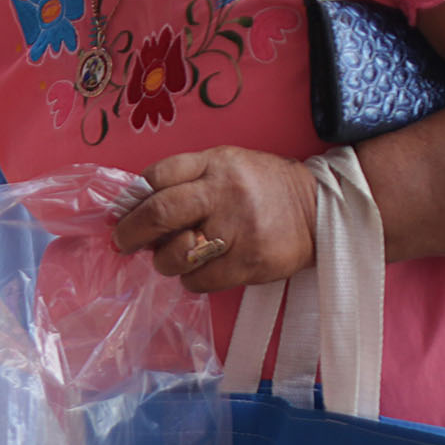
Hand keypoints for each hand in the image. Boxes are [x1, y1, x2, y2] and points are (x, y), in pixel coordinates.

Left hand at [112, 146, 315, 294]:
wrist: (321, 209)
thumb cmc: (262, 188)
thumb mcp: (226, 165)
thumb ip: (186, 178)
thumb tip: (135, 206)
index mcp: (216, 164)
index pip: (157, 177)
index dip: (132, 200)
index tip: (123, 214)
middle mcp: (225, 193)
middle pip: (159, 214)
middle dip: (131, 233)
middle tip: (124, 242)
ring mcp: (239, 229)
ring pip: (176, 254)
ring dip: (164, 261)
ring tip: (173, 257)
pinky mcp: (250, 262)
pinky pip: (199, 280)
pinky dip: (191, 279)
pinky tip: (201, 269)